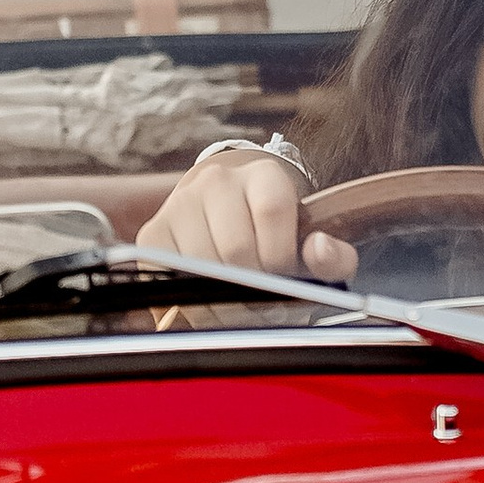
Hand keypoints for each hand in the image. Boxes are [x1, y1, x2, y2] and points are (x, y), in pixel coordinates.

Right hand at [138, 150, 357, 286]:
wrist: (228, 215)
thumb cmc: (272, 236)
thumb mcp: (308, 242)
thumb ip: (331, 255)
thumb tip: (320, 251)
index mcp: (262, 175)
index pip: (273, 211)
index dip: (281, 257)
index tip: (283, 278)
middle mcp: (217, 181)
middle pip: (236, 248)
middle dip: (252, 289)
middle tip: (261, 306)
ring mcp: (180, 204)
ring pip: (201, 267)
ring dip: (221, 302)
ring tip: (237, 307)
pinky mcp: (152, 233)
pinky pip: (167, 276)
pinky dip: (187, 301)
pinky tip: (206, 302)